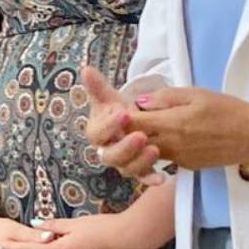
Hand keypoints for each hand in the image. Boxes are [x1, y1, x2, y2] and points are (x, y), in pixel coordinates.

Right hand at [82, 67, 161, 182]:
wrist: (131, 121)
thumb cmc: (117, 110)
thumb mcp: (110, 97)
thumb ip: (98, 86)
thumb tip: (86, 69)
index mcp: (97, 133)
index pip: (97, 133)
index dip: (109, 125)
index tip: (124, 113)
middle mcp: (107, 151)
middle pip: (110, 156)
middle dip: (125, 147)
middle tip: (141, 135)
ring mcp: (123, 163)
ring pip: (127, 169)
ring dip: (140, 162)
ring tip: (155, 150)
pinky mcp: (138, 170)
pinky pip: (143, 178)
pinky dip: (151, 179)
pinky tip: (162, 178)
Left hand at [129, 87, 248, 170]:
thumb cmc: (227, 110)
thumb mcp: (195, 94)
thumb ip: (164, 98)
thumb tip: (140, 102)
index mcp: (170, 124)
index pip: (131, 124)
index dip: (122, 117)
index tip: (124, 108)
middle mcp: (170, 146)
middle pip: (135, 142)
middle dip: (129, 131)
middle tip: (133, 118)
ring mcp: (178, 159)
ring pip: (149, 152)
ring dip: (145, 141)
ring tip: (154, 125)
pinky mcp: (188, 166)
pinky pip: (166, 157)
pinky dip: (162, 147)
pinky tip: (174, 135)